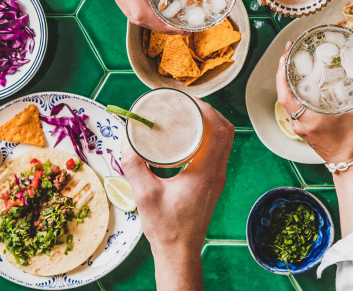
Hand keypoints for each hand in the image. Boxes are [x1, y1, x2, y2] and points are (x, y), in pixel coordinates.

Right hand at [80, 0, 219, 33]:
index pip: (141, 12)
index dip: (162, 25)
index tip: (181, 27)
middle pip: (136, 17)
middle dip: (160, 26)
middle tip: (182, 25)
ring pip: (129, 11)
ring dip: (150, 18)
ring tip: (173, 16)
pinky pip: (125, 0)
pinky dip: (141, 7)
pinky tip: (157, 1)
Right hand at [120, 99, 233, 289]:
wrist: (179, 252)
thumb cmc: (166, 227)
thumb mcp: (145, 196)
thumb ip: (135, 167)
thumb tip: (126, 142)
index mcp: (205, 172)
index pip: (218, 131)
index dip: (208, 110)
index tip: (190, 99)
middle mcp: (217, 173)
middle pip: (226, 132)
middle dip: (210, 112)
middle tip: (188, 103)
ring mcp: (217, 178)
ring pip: (224, 142)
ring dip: (212, 125)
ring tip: (189, 115)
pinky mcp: (213, 183)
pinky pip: (218, 152)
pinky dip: (209, 138)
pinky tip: (190, 137)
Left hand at [275, 41, 352, 163]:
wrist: (350, 163)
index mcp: (310, 119)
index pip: (285, 94)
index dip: (281, 73)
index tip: (285, 55)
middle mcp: (300, 123)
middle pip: (283, 94)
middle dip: (283, 71)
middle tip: (289, 52)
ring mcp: (300, 127)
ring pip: (287, 100)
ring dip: (287, 82)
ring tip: (293, 63)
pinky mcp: (303, 129)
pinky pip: (293, 107)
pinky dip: (294, 93)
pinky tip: (301, 83)